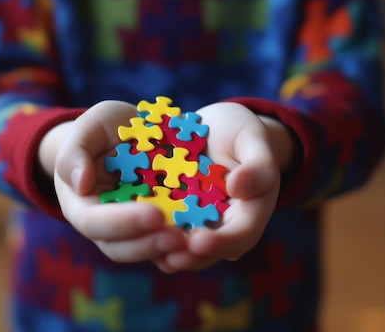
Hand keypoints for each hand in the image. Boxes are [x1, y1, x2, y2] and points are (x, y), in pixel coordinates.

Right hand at [43, 101, 186, 262]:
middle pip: (119, 247)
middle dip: (148, 245)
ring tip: (195, 242)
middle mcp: (105, 225)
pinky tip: (207, 238)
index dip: (121, 222)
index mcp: (82, 204)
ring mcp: (133, 229)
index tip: (154, 214)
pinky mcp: (158, 227)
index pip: (93, 222)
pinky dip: (185, 247)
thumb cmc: (105, 129)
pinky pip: (168, 244)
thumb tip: (80, 184)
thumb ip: (75, 151)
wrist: (133, 131)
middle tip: (179, 238)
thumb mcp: (89, 127)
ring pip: (145, 251)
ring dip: (168, 251)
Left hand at [153, 102, 292, 272]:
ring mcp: (191, 221)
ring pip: (178, 247)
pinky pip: (155, 228)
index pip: (239, 236)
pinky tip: (127, 226)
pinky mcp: (167, 211)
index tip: (200, 242)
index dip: (221, 243)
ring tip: (146, 246)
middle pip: (206, 252)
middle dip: (188, 257)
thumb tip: (238, 188)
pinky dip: (144, 231)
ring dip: (163, 251)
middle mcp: (219, 225)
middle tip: (170, 257)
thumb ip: (257, 164)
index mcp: (248, 213)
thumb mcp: (253, 139)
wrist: (215, 128)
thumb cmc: (241, 133)